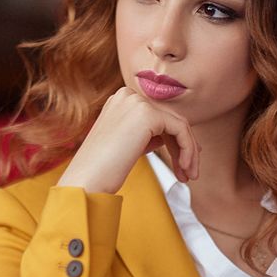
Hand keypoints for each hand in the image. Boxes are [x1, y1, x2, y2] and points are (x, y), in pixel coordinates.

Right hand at [57, 87, 198, 193]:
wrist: (87, 180)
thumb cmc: (102, 169)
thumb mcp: (127, 144)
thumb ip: (147, 135)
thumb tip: (170, 137)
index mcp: (120, 100)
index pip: (158, 116)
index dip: (174, 140)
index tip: (182, 163)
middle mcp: (128, 96)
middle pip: (170, 119)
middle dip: (184, 147)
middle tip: (189, 173)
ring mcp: (137, 103)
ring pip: (179, 124)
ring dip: (188, 151)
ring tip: (189, 175)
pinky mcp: (148, 114)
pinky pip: (180, 129)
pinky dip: (188, 150)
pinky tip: (184, 168)